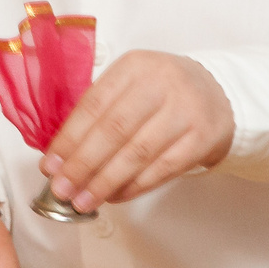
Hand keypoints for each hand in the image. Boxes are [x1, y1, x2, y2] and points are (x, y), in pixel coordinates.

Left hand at [43, 50, 234, 214]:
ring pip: (137, 153)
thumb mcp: (132, 84)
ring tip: (83, 201)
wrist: (219, 94)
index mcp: (135, 66)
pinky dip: (135, 186)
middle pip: (114, 130)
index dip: (69, 138)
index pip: (94, 104)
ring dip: (106, 182)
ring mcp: (185, 110)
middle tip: (61, 190)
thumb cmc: (162, 93)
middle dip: (82, 164)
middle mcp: (161, 83)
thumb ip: (101, 111)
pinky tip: (115, 197)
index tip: (49, 165)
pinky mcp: (202, 137)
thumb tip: (61, 155)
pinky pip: (162, 168)